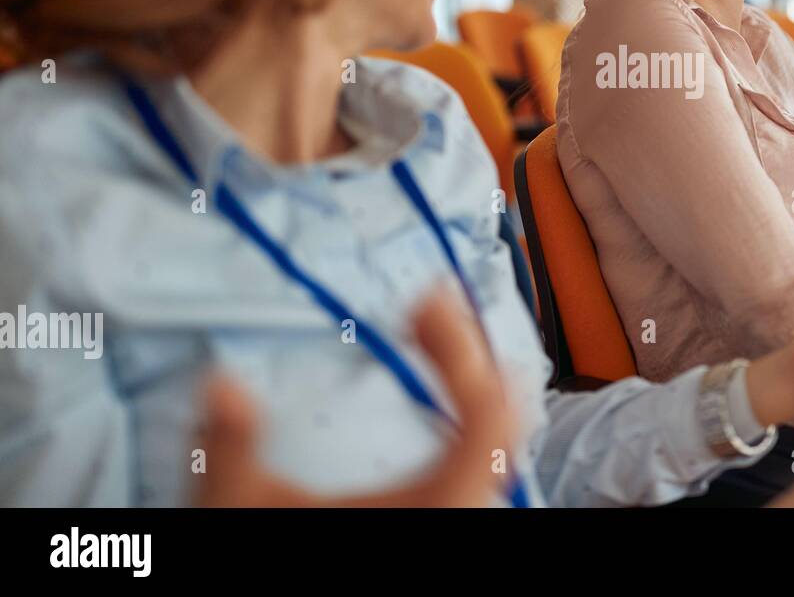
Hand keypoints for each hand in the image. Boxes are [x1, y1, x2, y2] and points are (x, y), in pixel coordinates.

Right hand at [194, 293, 517, 506]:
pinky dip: (470, 421)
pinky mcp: (452, 520)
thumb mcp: (243, 511)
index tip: (424, 299)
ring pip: (497, 445)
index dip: (462, 347)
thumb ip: (234, 448)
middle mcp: (464, 513)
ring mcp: (462, 520)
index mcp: (435, 505)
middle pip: (497, 420)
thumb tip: (221, 379)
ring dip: (470, 385)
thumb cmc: (272, 575)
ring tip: (436, 336)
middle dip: (463, 351)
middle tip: (425, 306)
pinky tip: (448, 399)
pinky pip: (482, 466)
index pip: (485, 415)